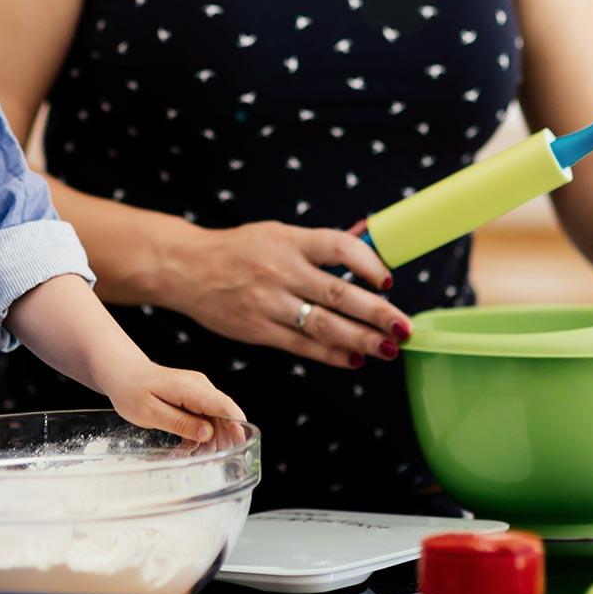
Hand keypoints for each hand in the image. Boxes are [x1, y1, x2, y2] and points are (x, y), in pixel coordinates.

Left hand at [103, 360, 245, 443]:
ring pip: (216, 418)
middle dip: (226, 437)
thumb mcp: (151, 412)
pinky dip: (201, 433)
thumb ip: (180, 423)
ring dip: (212, 438)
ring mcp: (198, 391)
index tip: (242, 443)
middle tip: (219, 461)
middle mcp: (200, 387)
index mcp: (191, 388)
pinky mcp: (193, 397)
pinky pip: (205, 417)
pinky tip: (190, 448)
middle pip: (224, 414)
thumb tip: (207, 433)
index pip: (224, 406)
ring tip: (200, 457)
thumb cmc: (132, 391)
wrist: (124, 373)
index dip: (236, 425)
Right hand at [167, 220, 409, 369]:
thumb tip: (368, 253)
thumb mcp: (277, 234)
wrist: (188, 268)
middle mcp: (280, 271)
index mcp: (289, 241)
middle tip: (404, 326)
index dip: (369, 264)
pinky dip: (331, 354)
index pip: (338, 247)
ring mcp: (268, 303)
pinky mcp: (257, 330)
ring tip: (388, 348)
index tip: (388, 281)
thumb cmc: (241, 249)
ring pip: (322, 325)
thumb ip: (318, 246)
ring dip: (360, 339)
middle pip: (337, 293)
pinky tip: (354, 359)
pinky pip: (301, 346)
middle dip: (376, 313)